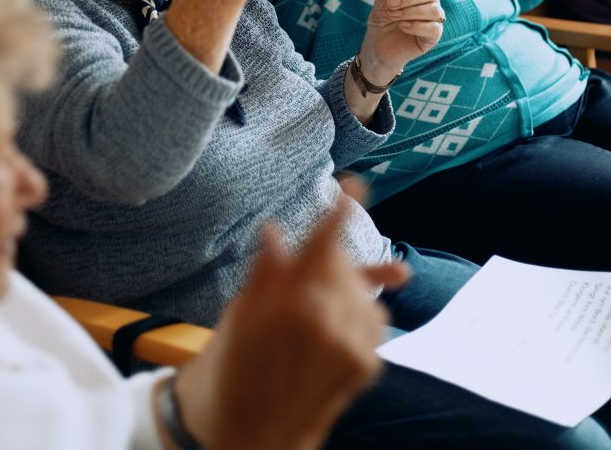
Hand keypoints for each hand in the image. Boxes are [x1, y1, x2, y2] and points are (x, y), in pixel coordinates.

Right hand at [174, 184, 409, 449]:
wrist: (253, 436)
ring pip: (362, 290)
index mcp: (292, 302)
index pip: (325, 243)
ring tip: (319, 295)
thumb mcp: (239, 313)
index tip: (356, 185)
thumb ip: (265, 270)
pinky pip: (374, 320)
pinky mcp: (365, 366)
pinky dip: (361, 310)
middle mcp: (329, 321)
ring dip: (345, 285)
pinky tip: (342, 314)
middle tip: (307, 261)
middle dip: (329, 255)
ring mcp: (352, 345)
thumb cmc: (235, 369)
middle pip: (343, 264)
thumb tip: (275, 231)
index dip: (342, 209)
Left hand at [358, 0, 443, 83]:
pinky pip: (433, 27)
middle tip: (391, 4)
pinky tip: (402, 26)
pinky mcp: (433, 36)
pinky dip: (416, 25)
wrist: (376, 43)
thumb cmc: (382, 18)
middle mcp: (430, 2)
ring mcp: (433, 19)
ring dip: (410, 11)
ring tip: (394, 16)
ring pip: (434, 9)